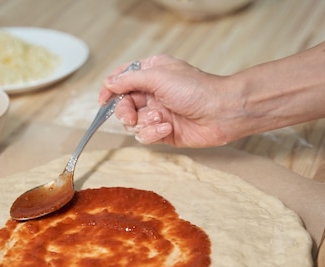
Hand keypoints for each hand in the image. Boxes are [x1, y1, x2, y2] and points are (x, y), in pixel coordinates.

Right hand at [99, 55, 244, 147]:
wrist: (221, 112)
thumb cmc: (196, 89)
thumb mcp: (158, 76)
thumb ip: (130, 80)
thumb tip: (109, 82)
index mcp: (152, 73)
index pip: (122, 79)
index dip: (110, 89)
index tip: (103, 100)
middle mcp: (153, 93)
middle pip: (123, 105)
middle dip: (125, 112)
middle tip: (131, 116)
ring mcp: (158, 113)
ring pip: (133, 124)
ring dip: (143, 123)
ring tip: (160, 120)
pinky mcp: (163, 132)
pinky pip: (145, 136)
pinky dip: (153, 134)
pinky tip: (167, 129)